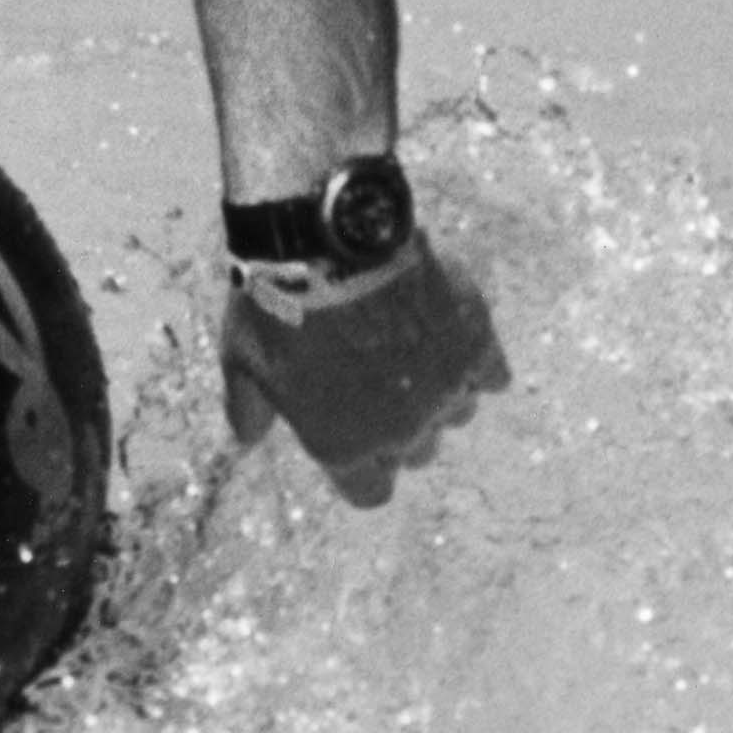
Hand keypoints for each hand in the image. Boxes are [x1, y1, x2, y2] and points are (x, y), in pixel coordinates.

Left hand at [220, 239, 505, 505]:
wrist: (326, 240)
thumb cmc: (276, 302)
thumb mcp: (241, 357)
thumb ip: (248, 406)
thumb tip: (246, 438)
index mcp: (343, 444)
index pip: (369, 491)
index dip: (362, 466)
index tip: (355, 433)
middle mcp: (402, 431)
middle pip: (415, 450)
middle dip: (399, 421)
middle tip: (374, 373)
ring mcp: (444, 389)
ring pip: (456, 413)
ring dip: (437, 388)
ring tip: (406, 340)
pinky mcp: (476, 345)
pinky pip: (491, 373)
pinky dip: (475, 359)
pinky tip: (450, 330)